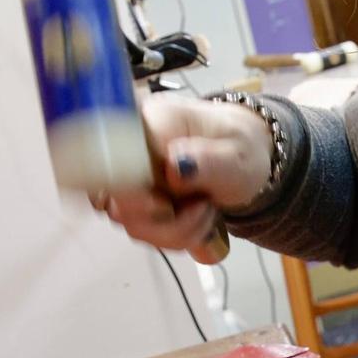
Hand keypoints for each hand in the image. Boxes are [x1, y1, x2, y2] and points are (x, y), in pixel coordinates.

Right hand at [90, 94, 272, 264]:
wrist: (243, 158)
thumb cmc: (241, 148)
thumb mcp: (238, 155)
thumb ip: (210, 160)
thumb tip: (175, 165)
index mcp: (151, 121)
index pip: (114, 160)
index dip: (132, 192)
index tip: (165, 205)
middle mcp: (130, 148)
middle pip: (116, 200)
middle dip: (165, 221)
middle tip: (204, 207)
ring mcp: (130, 178)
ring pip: (130, 222)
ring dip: (176, 231)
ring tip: (206, 209)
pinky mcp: (137, 201)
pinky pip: (144, 230)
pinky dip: (175, 236)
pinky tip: (197, 219)